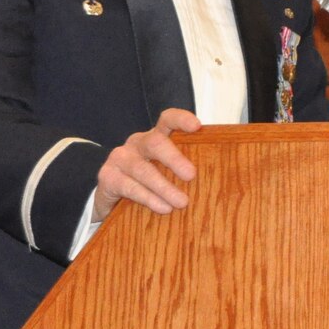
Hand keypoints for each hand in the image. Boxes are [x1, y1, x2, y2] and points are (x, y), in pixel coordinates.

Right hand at [92, 108, 201, 223]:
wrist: (111, 197)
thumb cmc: (150, 183)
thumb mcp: (167, 172)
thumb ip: (184, 170)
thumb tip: (220, 182)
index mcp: (155, 138)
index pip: (167, 120)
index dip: (181, 119)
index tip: (197, 126)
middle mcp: (137, 144)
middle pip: (155, 142)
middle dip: (175, 158)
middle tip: (191, 175)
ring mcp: (120, 159)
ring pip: (143, 169)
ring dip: (164, 187)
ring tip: (182, 202)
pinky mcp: (108, 177)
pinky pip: (129, 186)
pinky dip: (148, 198)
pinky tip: (163, 208)